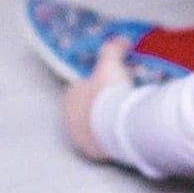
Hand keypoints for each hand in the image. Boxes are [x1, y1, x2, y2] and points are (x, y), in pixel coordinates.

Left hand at [61, 36, 132, 160]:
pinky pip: (102, 142)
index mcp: (69, 98)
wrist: (118, 124)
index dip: (99, 85)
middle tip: (122, 98)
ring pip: (94, 127)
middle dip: (102, 103)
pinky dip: (110, 136)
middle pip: (87, 109)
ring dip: (106, 121)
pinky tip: (123, 131)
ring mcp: (79, 138)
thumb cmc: (109, 92)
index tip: (115, 84)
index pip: (81, 89)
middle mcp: (68, 120)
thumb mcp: (110, 64)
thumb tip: (121, 39)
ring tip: (124, 115)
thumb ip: (113, 49)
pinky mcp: (91, 153)